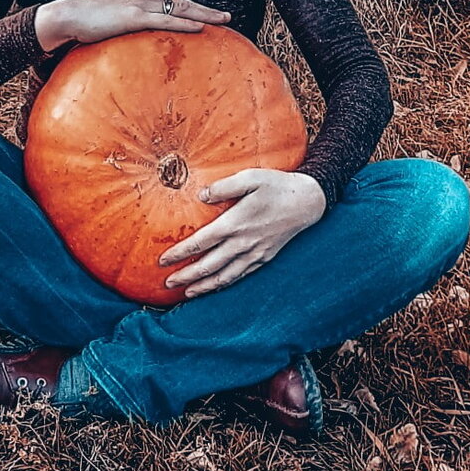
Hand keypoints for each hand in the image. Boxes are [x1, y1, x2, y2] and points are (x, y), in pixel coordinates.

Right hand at [36, 0, 230, 48]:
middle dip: (207, 10)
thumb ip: (128, 29)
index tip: (210, 16)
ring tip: (223, 22)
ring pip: (180, 9)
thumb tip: (137, 45)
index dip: (194, 9)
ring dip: (204, 15)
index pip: (174, 2)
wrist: (68, 16)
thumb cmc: (86, 23)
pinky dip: (184, 24)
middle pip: (184, 3)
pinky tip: (200, 29)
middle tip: (228, 17)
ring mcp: (141, 5)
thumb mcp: (113, 24)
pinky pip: (166, 21)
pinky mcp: (134, 16)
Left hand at [157, 169, 327, 298]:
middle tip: (167, 283)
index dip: (180, 253)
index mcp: (235, 223)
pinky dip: (224, 284)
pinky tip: (215, 287)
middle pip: (209, 265)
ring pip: (224, 277)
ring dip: (203, 286)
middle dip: (186, 276)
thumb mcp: (249, 177)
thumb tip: (200, 196)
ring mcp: (254, 253)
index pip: (201, 242)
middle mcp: (243, 243)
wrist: (307, 201)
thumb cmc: (276, 185)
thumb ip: (223, 187)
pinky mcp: (264, 258)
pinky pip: (240, 276)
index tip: (163, 260)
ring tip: (186, 293)